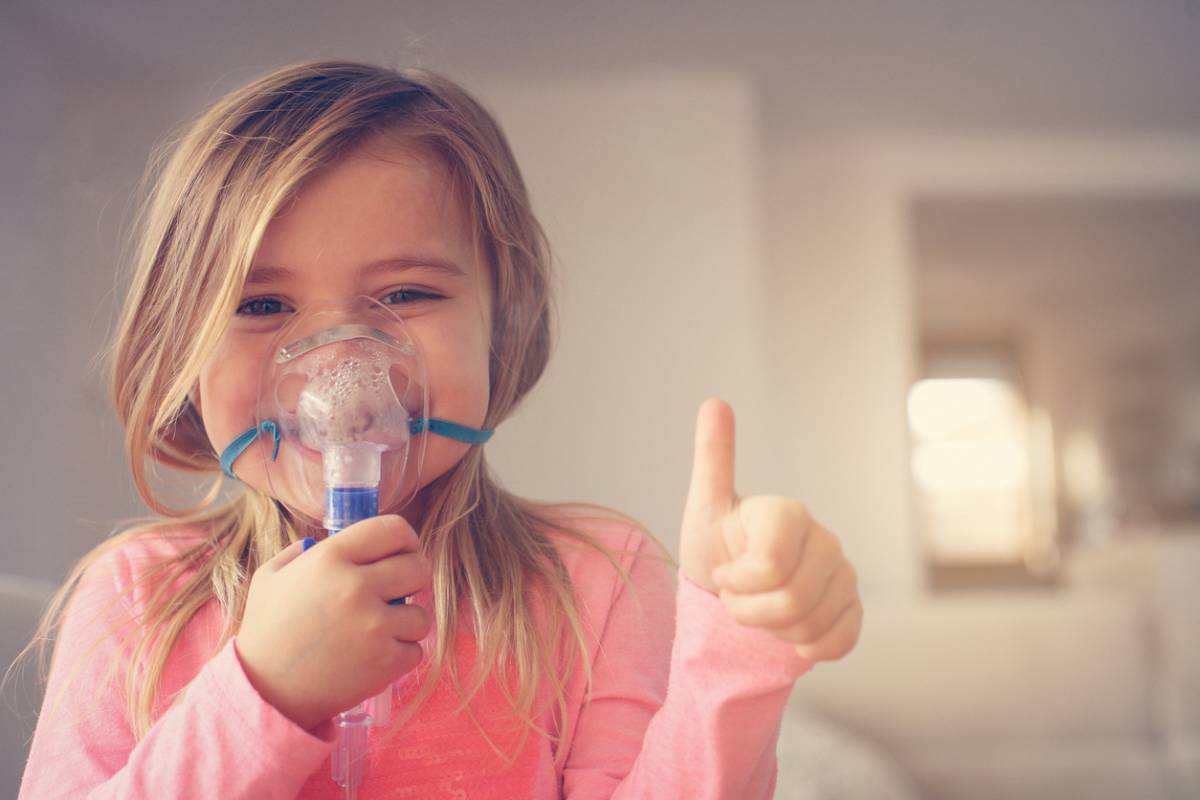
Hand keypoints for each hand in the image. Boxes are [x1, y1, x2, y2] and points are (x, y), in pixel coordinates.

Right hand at [235, 515, 432, 730]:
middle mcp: (357, 586)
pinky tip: (374, 657)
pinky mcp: (387, 661)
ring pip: (421, 614)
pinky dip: (400, 656)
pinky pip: (415, 650)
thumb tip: (336, 541)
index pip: (393, 529)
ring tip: (379, 631)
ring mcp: (375, 625)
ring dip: (405, 623)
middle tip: (397, 592)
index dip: (404, 539)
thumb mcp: (272, 577)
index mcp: (330, 558)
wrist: (263, 692)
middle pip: (418, 568)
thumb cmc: (265, 632)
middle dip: (412, 579)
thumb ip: (303, 551)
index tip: (403, 552)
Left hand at [679, 398, 862, 661]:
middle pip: (792, 600)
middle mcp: (825, 539)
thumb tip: (714, 400)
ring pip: (811, 624)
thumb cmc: (716, 546)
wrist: (732, 594)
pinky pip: (839, 641)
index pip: (770, 565)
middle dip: (750, 612)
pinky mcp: (854, 608)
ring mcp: (845, 574)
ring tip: (759, 610)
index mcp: (790, 512)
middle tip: (736, 598)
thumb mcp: (704, 505)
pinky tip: (789, 634)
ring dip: (772, 630)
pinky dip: (807, 647)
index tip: (723, 574)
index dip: (738, 582)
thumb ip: (713, 457)